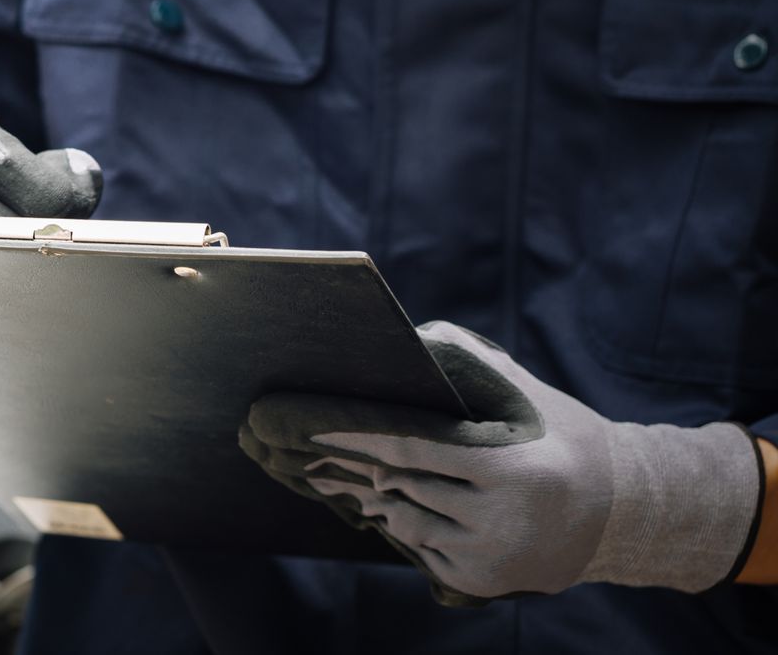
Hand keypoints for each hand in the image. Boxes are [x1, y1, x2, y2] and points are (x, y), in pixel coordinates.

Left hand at [240, 321, 761, 604]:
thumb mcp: (525, 394)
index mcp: (511, 470)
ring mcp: (493, 557)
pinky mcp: (484, 581)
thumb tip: (409, 339)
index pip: (414, 448)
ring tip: (340, 475)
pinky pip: (420, 550)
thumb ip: (469, 362)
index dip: (357, 436)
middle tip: (299, 448)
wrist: (622, 511)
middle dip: (354, 466)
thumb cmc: (562, 436)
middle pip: (403, 487)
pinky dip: (404, 526)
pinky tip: (389, 506)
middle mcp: (503, 520)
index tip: (309, 425)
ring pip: (405, 521)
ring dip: (375, 497)